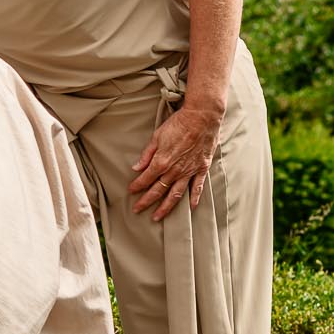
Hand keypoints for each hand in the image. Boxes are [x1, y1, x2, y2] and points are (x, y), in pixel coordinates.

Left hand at [129, 99, 223, 220]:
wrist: (202, 117)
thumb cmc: (179, 124)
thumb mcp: (157, 136)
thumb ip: (147, 154)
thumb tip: (136, 168)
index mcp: (162, 162)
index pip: (145, 179)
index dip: (137, 186)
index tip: (131, 192)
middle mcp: (175, 170)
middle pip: (158, 191)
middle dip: (146, 202)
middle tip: (137, 210)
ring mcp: (190, 171)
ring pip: (176, 194)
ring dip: (166, 207)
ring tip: (158, 217)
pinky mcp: (202, 168)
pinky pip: (198, 187)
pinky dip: (194, 198)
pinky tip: (190, 208)